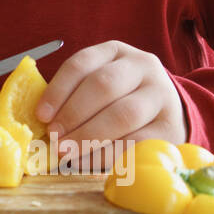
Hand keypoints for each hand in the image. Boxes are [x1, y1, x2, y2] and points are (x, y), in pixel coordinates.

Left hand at [35, 40, 185, 168]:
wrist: (169, 111)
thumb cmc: (120, 98)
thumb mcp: (99, 83)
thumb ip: (73, 94)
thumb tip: (42, 121)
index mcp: (116, 51)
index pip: (82, 63)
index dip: (58, 90)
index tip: (41, 115)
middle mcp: (143, 66)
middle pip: (103, 86)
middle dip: (73, 114)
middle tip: (54, 137)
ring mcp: (161, 95)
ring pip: (122, 114)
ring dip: (89, 136)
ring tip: (67, 151)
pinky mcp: (172, 126)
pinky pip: (136, 141)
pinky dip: (108, 154)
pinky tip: (89, 161)